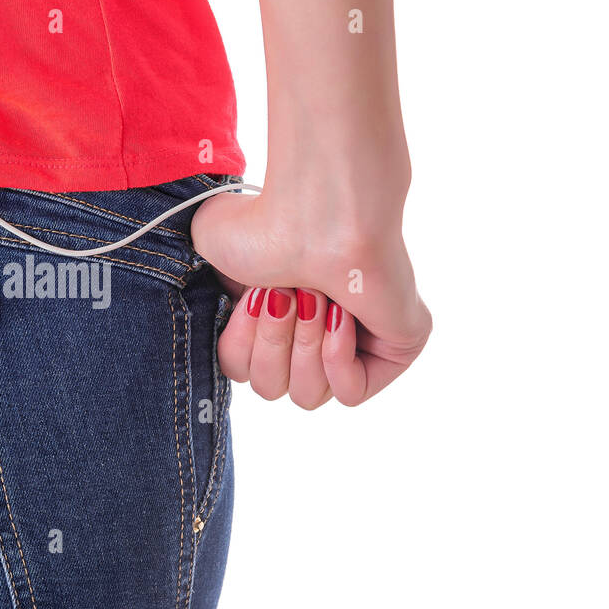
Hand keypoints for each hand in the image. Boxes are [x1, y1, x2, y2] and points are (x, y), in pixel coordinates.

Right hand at [192, 167, 430, 407]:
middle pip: (272, 390)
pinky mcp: (397, 348)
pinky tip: (341, 315)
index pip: (243, 373)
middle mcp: (311, 333)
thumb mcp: (213, 260)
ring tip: (316, 298)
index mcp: (272, 318)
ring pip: (308, 396)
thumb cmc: (263, 222)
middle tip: (287, 294)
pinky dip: (335, 358)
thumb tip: (242, 315)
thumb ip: (211, 298)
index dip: (242, 345)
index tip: (256, 296)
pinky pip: (350, 393)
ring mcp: (356, 344)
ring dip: (302, 346)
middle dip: (272, 344)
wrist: (314, 212)